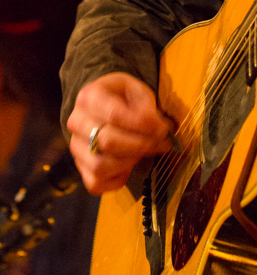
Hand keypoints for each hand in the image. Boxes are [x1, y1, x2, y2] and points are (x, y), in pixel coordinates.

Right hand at [66, 72, 172, 194]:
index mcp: (89, 97)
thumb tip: (158, 129)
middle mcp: (76, 123)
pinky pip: (96, 183)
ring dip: (130, 162)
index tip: (163, 129)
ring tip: (145, 151)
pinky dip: (117, 179)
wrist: (103, 105)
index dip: (142, 125)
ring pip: (101, 166)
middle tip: (162, 143)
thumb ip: (146, 107)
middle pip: (107, 142)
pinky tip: (129, 165)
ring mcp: (75, 147)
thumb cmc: (122, 97)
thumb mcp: (137, 90)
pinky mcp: (80, 168)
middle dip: (140, 145)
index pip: (114, 115)